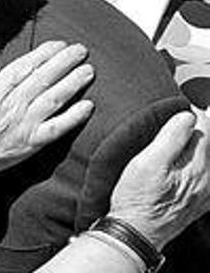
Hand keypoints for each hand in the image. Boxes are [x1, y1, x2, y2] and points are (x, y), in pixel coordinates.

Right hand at [0, 41, 94, 183]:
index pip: (26, 65)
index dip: (45, 52)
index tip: (59, 44)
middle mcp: (12, 104)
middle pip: (44, 77)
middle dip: (64, 61)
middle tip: (81, 50)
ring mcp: (23, 123)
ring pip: (53, 98)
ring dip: (73, 83)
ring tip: (88, 71)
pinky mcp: (31, 142)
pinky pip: (57, 127)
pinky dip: (73, 117)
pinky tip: (87, 106)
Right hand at [109, 109, 209, 248]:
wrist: (137, 233)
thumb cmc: (137, 199)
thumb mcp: (147, 163)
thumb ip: (170, 138)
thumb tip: (187, 115)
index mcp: (198, 167)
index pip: (206, 129)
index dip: (193, 113)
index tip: (180, 106)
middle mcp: (208, 180)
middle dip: (201, 127)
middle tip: (187, 115)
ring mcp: (206, 192)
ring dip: (202, 144)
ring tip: (187, 134)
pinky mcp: (200, 201)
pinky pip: (208, 175)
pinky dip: (202, 161)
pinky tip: (191, 161)